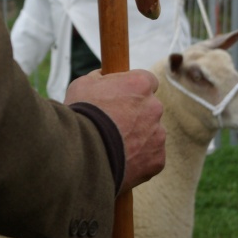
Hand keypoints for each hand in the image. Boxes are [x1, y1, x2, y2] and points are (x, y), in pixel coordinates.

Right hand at [65, 69, 165, 193]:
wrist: (80, 153)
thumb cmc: (80, 114)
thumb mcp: (84, 84)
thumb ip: (101, 78)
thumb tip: (103, 77)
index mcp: (140, 84)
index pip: (148, 81)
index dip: (135, 89)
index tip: (125, 96)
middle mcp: (154, 107)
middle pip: (150, 109)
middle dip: (136, 115)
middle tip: (115, 124)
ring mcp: (158, 135)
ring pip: (151, 134)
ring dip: (137, 137)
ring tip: (113, 146)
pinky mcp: (157, 159)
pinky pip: (150, 157)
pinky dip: (138, 159)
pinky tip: (120, 160)